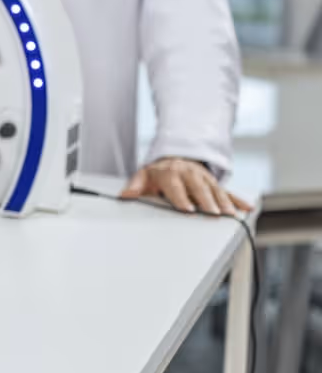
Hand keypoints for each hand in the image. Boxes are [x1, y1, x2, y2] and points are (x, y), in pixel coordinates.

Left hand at [120, 157, 253, 215]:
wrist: (173, 158)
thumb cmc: (158, 173)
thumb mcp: (143, 176)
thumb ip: (135, 186)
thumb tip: (125, 195)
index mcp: (170, 172)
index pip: (175, 186)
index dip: (181, 198)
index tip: (187, 209)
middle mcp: (189, 173)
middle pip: (199, 188)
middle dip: (206, 201)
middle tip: (212, 214)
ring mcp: (203, 177)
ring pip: (215, 190)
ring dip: (224, 202)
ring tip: (230, 214)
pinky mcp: (214, 182)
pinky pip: (228, 191)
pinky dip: (238, 199)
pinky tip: (247, 208)